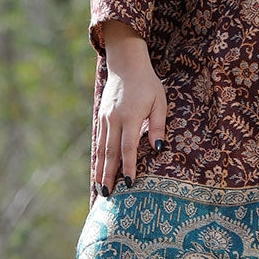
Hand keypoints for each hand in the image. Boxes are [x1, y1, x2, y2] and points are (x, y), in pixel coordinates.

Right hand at [95, 21, 167, 192]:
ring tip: (100, 187)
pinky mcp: (101, 116)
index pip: (128, 147)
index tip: (130, 184)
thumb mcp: (159, 102)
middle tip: (108, 194)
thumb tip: (158, 149)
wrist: (126, 64)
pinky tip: (98, 169)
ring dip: (100, 169)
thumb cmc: (148, 84)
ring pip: (101, 148)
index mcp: (131, 116)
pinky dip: (98, 157)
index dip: (129, 167)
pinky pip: (99, 140)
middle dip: (109, 174)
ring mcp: (105, 118)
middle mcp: (114, 119)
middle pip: (110, 152)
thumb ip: (158, 126)